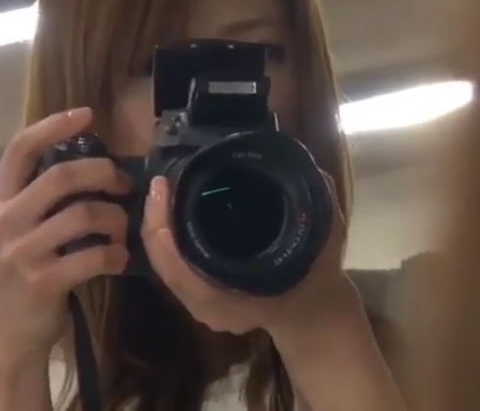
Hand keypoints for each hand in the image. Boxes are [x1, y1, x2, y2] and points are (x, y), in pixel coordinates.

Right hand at [0, 108, 129, 359]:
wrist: (2, 336)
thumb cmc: (15, 276)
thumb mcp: (12, 230)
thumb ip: (36, 199)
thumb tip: (87, 165)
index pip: (20, 149)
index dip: (53, 125)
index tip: (86, 115)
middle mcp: (5, 221)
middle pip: (61, 175)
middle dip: (103, 173)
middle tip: (123, 184)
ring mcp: (21, 252)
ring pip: (83, 214)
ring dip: (115, 218)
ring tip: (122, 229)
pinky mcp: (42, 281)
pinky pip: (92, 256)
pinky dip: (115, 254)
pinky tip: (118, 259)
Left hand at [140, 175, 357, 335]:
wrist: (314, 311)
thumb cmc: (315, 276)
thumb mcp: (323, 240)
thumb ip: (316, 207)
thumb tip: (304, 168)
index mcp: (235, 301)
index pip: (181, 272)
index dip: (162, 232)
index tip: (162, 189)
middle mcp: (212, 307)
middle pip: (166, 267)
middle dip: (156, 225)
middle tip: (160, 184)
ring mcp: (204, 304)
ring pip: (167, 268)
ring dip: (160, 230)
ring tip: (163, 192)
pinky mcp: (202, 293)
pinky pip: (175, 266)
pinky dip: (170, 239)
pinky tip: (174, 211)